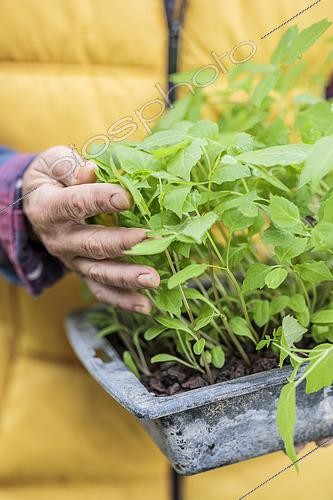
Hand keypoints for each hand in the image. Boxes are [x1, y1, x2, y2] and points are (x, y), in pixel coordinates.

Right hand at [22, 145, 159, 312]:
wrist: (36, 206)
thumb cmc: (52, 179)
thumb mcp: (54, 163)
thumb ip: (71, 167)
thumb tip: (92, 171)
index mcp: (49, 208)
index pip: (74, 204)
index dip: (99, 200)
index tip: (125, 197)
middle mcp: (59, 239)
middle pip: (91, 244)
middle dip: (121, 244)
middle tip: (149, 239)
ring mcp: (72, 260)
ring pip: (98, 273)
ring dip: (127, 278)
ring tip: (153, 279)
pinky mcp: (83, 272)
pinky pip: (101, 290)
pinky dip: (123, 300)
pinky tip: (146, 306)